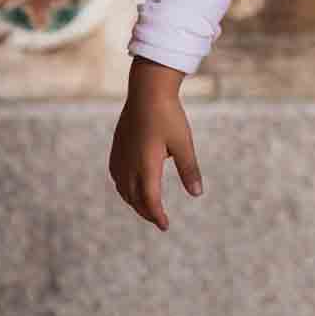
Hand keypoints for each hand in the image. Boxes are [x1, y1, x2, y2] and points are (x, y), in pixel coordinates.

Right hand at [108, 58, 201, 231]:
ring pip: (124, 189)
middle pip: (135, 198)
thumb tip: (197, 194)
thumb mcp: (184, 143)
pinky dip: (124, 188)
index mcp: (146, 165)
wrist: (147, 90)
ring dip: (134, 201)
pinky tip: (130, 186)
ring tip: (147, 207)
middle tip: (159, 220)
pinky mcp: (117, 147)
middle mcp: (129, 164)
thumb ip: (189, 169)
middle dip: (147, 212)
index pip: (150, 200)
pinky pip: (117, 176)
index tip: (165, 225)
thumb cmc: (169, 115)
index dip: (157, 215)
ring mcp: (120, 155)